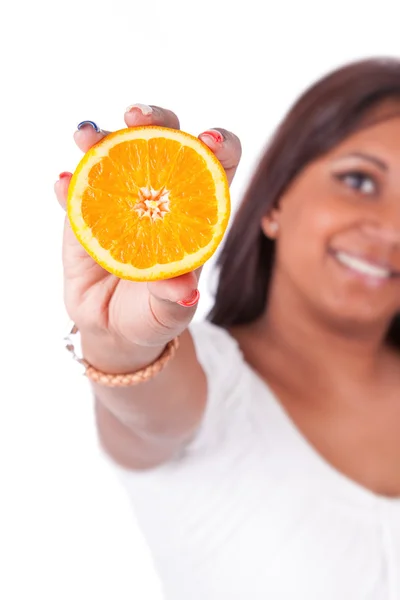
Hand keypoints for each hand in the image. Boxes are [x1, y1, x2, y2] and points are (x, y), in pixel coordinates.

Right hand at [55, 105, 241, 369]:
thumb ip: (176, 299)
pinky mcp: (85, 212)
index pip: (216, 163)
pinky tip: (64, 185)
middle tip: (136, 117)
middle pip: (164, 140)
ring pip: (115, 153)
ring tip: (87, 136)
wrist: (114, 328)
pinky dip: (69, 184)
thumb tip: (185, 290)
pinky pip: (76, 191)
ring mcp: (121, 199)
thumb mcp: (169, 313)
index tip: (206, 141)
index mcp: (195, 212)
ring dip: (100, 136)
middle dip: (155, 119)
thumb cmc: (153, 315)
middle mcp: (160, 196)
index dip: (218, 144)